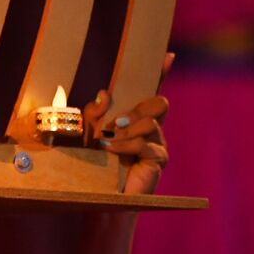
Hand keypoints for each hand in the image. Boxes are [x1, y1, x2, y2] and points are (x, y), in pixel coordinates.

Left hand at [83, 54, 171, 196]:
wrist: (98, 197)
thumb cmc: (92, 165)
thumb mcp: (86, 134)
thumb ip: (94, 113)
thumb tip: (105, 93)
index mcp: (134, 117)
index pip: (150, 90)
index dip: (161, 72)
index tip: (168, 56)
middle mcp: (150, 128)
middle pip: (159, 102)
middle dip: (137, 108)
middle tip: (116, 123)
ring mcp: (157, 143)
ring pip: (152, 121)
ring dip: (127, 130)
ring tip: (109, 143)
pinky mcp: (158, 159)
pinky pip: (146, 143)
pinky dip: (126, 145)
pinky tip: (113, 151)